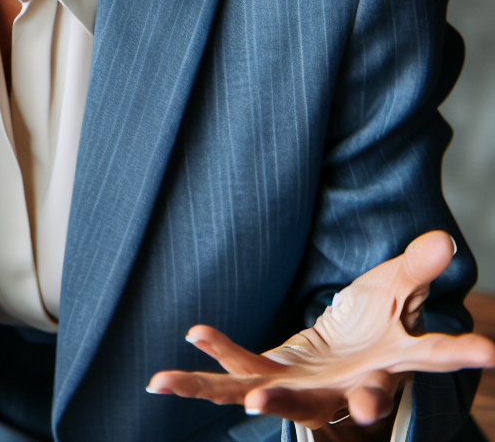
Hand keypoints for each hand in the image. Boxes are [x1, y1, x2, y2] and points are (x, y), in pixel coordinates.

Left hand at [147, 231, 494, 428]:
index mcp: (394, 363)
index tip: (490, 352)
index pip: (433, 355)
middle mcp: (352, 388)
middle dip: (347, 403)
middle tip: (337, 408)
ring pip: (277, 400)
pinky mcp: (270, 379)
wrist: (344, 357)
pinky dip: (212, 359)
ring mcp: (307, 391)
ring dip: (252, 396)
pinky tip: (183, 348)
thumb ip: (415, 269)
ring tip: (236, 399)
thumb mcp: (395, 291)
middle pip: (357, 399)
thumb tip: (445, 239)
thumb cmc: (375, 324)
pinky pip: (238, 371)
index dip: (460, 353)